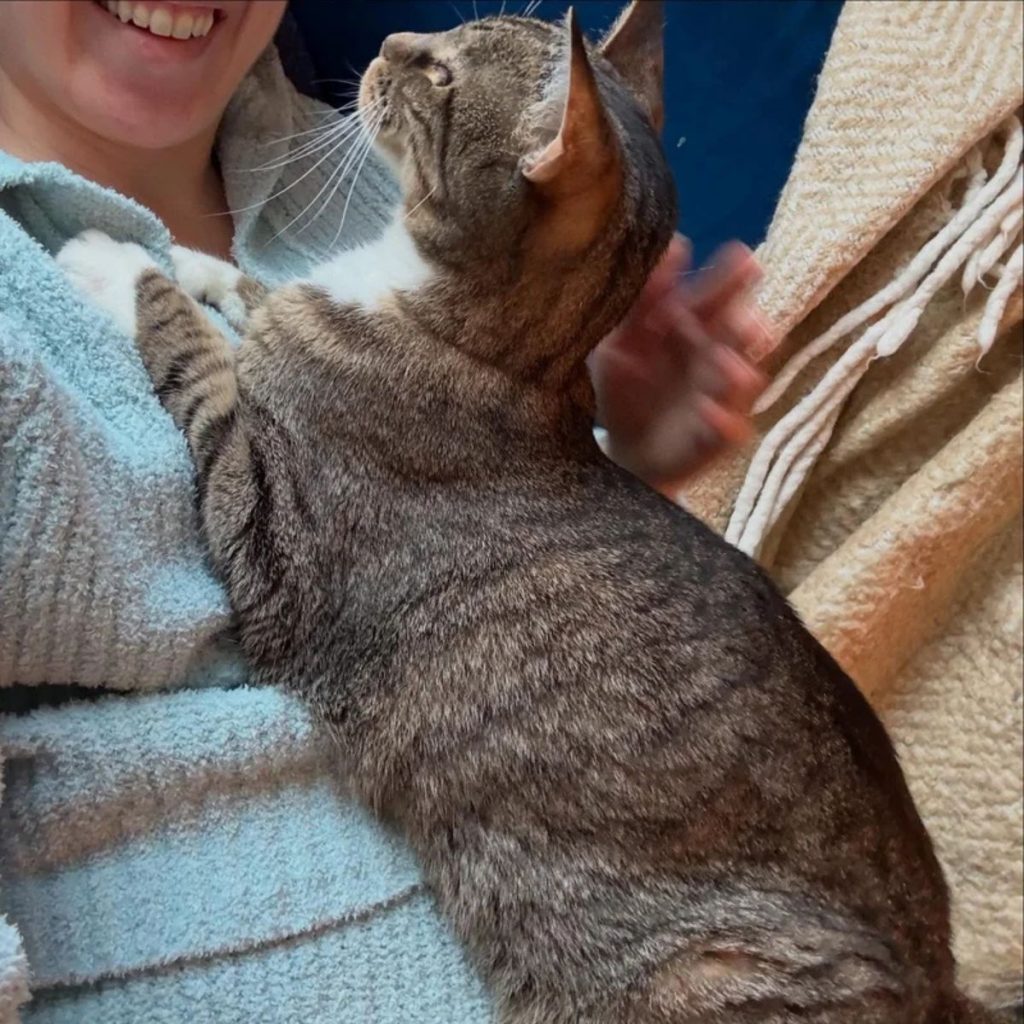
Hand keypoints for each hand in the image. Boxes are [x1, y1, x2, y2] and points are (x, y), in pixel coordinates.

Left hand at [591, 236, 773, 491]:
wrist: (621, 448)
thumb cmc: (625, 386)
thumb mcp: (621, 338)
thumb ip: (644, 297)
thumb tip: (678, 244)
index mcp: (693, 327)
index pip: (717, 296)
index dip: (731, 278)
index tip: (742, 257)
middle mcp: (715, 357)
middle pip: (741, 336)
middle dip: (748, 326)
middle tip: (749, 317)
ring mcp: (722, 397)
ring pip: (743, 382)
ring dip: (738, 374)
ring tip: (728, 366)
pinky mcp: (719, 437)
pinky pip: (728, 430)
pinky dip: (723, 422)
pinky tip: (710, 413)